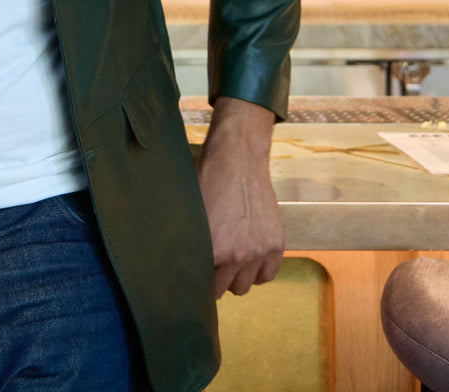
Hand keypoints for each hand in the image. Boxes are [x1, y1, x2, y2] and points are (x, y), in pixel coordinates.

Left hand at [196, 96, 283, 298]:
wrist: (238, 159)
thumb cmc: (207, 180)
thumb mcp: (189, 212)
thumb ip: (187, 243)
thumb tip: (172, 264)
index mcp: (211, 248)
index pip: (201, 286)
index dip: (196, 281)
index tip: (193, 276)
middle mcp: (237, 255)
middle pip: (224, 290)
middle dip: (216, 279)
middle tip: (211, 264)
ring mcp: (259, 251)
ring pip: (245, 286)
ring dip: (237, 276)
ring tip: (230, 258)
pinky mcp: (276, 244)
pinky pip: (268, 275)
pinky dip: (259, 270)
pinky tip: (249, 257)